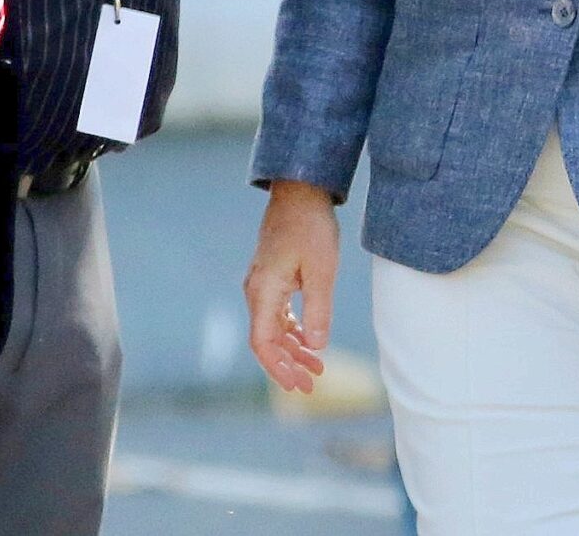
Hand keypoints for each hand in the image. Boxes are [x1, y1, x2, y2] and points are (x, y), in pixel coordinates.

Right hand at [245, 180, 337, 394]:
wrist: (301, 192)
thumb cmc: (311, 227)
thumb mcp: (321, 270)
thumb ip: (318, 309)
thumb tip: (317, 347)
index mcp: (263, 291)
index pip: (262, 343)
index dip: (278, 368)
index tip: (298, 386)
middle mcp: (257, 291)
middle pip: (267, 340)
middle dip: (288, 365)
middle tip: (312, 385)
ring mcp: (263, 284)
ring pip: (274, 328)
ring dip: (293, 350)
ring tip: (317, 368)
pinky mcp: (274, 278)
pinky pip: (279, 314)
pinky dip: (294, 331)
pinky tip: (310, 342)